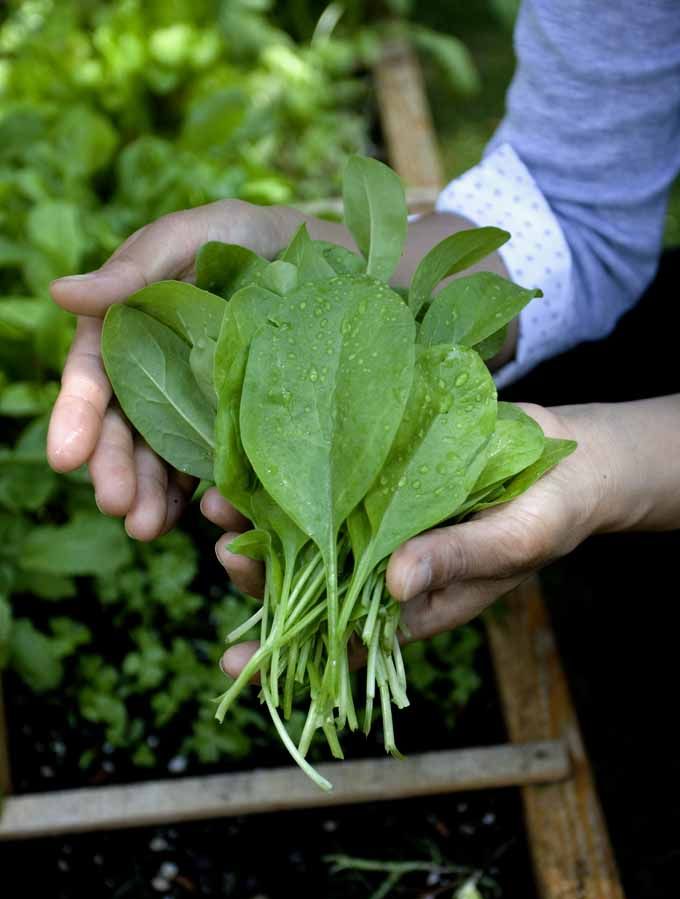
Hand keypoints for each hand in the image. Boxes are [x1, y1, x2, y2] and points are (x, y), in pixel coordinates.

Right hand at [47, 200, 303, 538]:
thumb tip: (60, 293)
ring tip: (146, 527)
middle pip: (124, 433)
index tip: (65, 456)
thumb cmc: (240, 238)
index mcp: (127, 335)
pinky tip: (203, 519)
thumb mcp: (190, 237)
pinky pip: (213, 469)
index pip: (94, 381)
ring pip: (161, 460)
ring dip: (149, 496)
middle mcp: (153, 378)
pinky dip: (205, 496)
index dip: (78, 418)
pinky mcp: (232, 430)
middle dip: (115, 470)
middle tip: (116, 504)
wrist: (316, 261)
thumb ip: (133, 268)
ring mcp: (192, 409)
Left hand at [202, 402, 612, 676]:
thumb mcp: (511, 542)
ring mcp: (376, 521)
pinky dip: (291, 476)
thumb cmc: (549, 516)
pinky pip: (327, 482)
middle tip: (222, 551)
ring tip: (219, 503)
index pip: (340, 641)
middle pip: (308, 583)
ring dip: (261, 521)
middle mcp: (382, 567)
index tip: (234, 662)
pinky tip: (254, 458)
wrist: (567, 460)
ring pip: (306, 531)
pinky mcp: (377, 476)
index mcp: (410, 604)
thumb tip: (393, 582)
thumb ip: (456, 560)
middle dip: (258, 573)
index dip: (286, 655)